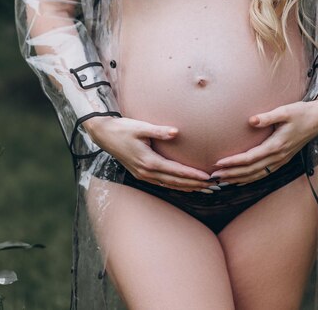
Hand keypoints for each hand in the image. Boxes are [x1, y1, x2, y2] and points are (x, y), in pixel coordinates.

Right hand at [83, 116, 210, 191]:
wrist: (104, 134)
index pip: (176, 171)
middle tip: (213, 186)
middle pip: (175, 181)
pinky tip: (183, 186)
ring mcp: (143, 175)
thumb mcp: (141, 127)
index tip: (207, 177)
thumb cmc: (123, 128)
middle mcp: (146, 172)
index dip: (193, 175)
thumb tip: (176, 132)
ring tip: (203, 189)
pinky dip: (174, 186)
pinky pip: (161, 183)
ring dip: (186, 188)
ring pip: (169, 185)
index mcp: (149, 161)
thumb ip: (159, 131)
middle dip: (194, 185)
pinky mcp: (140, 173)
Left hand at [210, 97, 317, 184]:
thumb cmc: (301, 113)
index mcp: (277, 145)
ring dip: (239, 178)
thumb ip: (267, 117)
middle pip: (251, 170)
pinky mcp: (282, 160)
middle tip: (214, 176)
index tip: (219, 163)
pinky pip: (264, 173)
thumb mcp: (285, 111)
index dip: (234, 162)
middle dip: (231, 174)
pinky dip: (250, 178)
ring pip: (257, 175)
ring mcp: (281, 160)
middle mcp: (278, 156)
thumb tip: (250, 121)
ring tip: (222, 181)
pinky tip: (240, 180)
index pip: (250, 158)